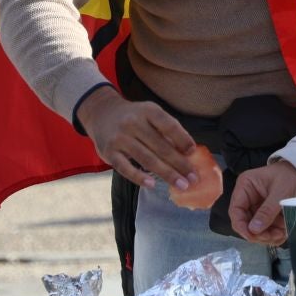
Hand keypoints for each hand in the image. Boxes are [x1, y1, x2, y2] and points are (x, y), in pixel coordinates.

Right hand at [76, 88, 198, 189]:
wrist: (102, 113)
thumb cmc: (133, 117)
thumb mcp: (149, 114)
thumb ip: (166, 130)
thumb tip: (187, 154)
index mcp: (148, 111)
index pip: (169, 125)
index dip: (182, 139)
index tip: (193, 153)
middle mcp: (133, 123)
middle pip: (161, 146)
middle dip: (180, 164)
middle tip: (193, 179)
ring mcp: (120, 138)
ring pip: (147, 159)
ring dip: (166, 174)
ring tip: (181, 185)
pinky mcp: (109, 152)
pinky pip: (125, 168)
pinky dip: (139, 177)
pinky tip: (152, 184)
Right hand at [229, 161, 295, 243]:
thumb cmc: (291, 176)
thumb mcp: (281, 193)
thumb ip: (267, 211)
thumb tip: (253, 229)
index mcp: (245, 186)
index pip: (235, 210)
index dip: (241, 226)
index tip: (253, 236)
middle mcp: (247, 198)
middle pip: (245, 223)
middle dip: (259, 233)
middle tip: (274, 236)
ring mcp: (255, 208)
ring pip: (255, 229)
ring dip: (268, 235)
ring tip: (283, 232)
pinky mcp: (264, 215)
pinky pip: (265, 230)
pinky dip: (274, 234)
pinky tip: (283, 231)